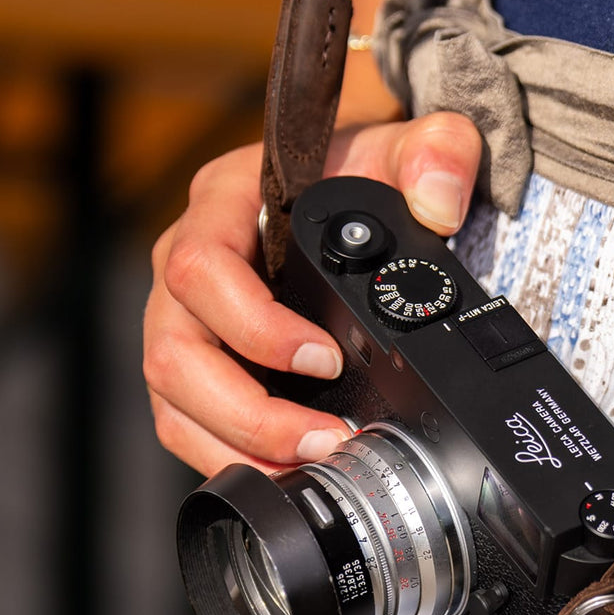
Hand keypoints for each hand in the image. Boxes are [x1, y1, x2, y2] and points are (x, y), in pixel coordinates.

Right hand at [144, 113, 481, 476]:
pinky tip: (288, 469)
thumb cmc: (365, 167)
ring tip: (313, 462)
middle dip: (247, 410)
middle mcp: (186, 259)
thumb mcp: (407, 144)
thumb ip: (436, 152)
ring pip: (173, 395)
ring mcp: (185, 314)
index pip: (201, 268)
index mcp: (223, 204)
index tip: (324, 360)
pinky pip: (187, 419)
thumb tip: (440, 204)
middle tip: (326, 435)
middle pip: (174, 350)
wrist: (355, 187)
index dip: (252, 325)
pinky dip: (231, 453)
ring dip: (238, 443)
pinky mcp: (199, 358)